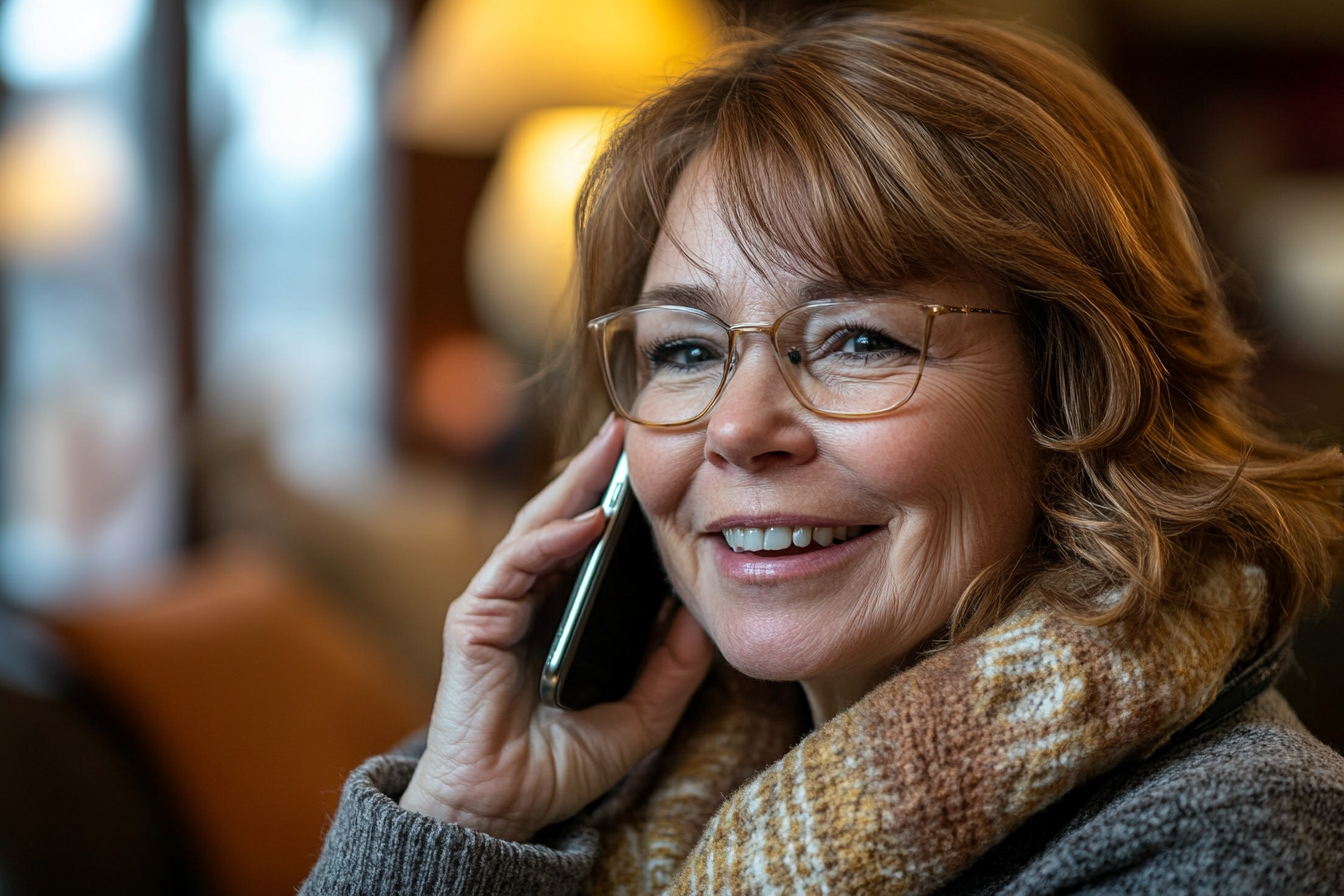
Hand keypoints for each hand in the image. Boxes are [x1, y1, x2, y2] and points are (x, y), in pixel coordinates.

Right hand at [399, 415, 712, 841]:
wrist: (504, 811)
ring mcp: (499, 603)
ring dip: (578, 483)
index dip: (624, 497)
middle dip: (599, 468)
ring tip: (615, 444)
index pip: (594, 539)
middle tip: (634, 422)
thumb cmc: (561, 766)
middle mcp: (531, 598)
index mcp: (564, 612)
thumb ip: (673, 668)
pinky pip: (518, 564)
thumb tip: (705, 615)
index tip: (664, 458)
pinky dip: (554, 537)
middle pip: (566, 517)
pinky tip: (591, 518)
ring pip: (540, 526)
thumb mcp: (640, 714)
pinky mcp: (475, 618)